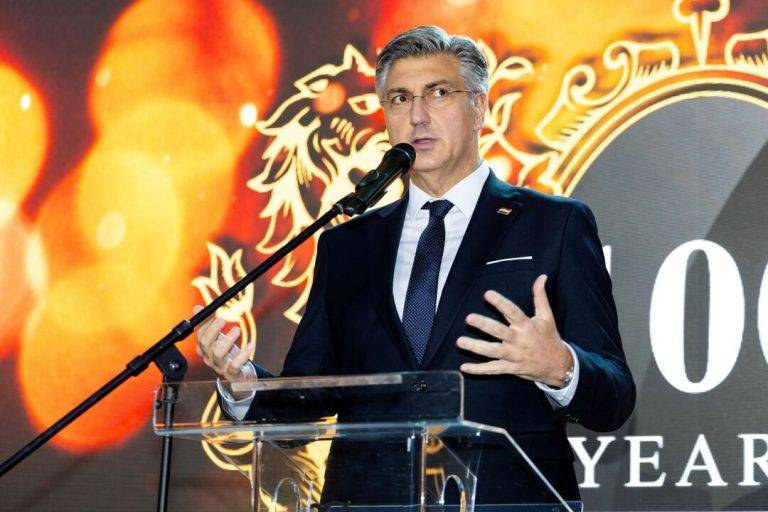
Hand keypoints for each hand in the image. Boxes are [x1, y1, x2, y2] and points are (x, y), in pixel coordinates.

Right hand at [193, 305, 254, 380]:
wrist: (237, 376)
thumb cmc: (226, 354)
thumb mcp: (217, 338)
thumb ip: (208, 323)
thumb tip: (197, 307)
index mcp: (204, 349)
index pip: (200, 335)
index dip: (204, 323)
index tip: (212, 311)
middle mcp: (209, 357)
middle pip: (205, 344)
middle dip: (212, 330)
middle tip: (222, 319)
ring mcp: (219, 366)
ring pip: (218, 354)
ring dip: (227, 340)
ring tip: (237, 329)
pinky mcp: (231, 374)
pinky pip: (234, 365)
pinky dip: (242, 355)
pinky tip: (250, 345)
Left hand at [456, 275, 572, 387]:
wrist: (559, 365)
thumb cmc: (550, 338)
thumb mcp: (547, 316)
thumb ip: (540, 296)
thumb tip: (541, 276)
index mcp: (526, 326)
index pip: (512, 312)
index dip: (500, 303)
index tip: (487, 294)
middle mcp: (519, 340)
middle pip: (500, 332)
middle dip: (484, 325)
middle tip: (469, 318)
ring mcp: (514, 356)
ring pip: (493, 352)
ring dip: (476, 347)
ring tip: (460, 341)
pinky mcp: (511, 368)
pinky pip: (493, 369)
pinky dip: (478, 370)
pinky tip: (464, 367)